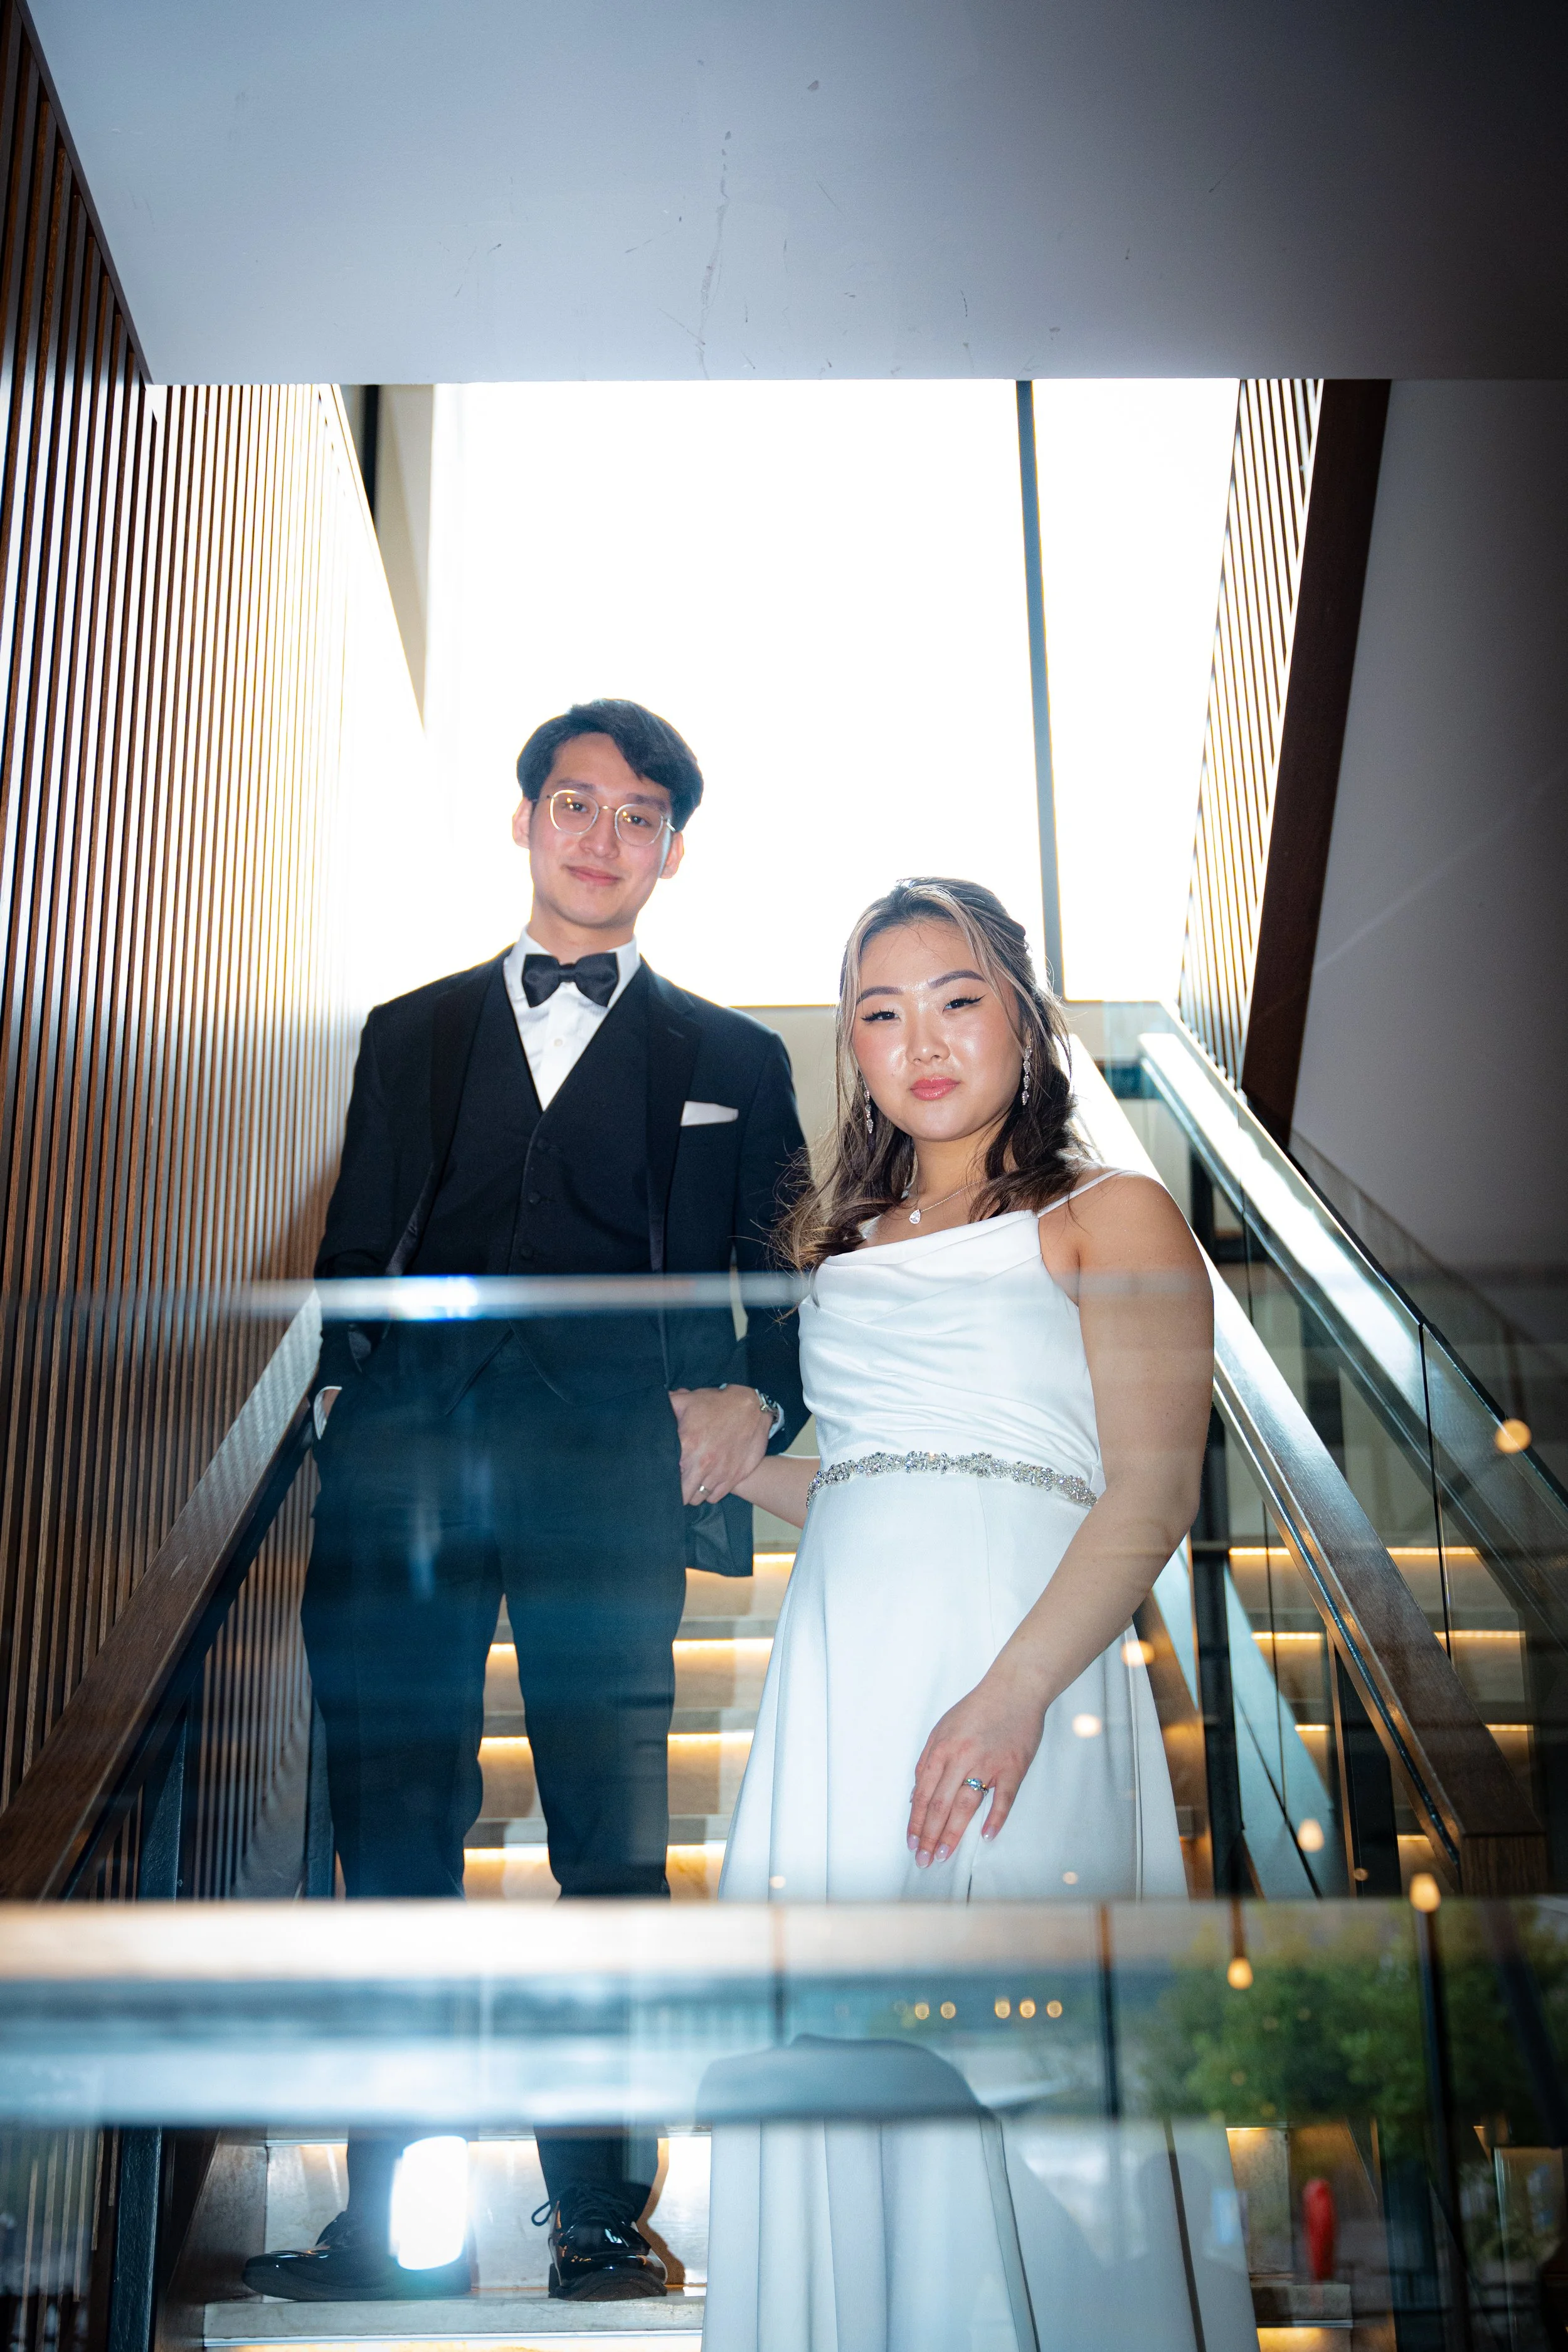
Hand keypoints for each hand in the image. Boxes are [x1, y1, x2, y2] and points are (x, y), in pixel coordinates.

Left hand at [668, 1385, 770, 1505]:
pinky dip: (709, 1494)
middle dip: (677, 1491)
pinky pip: (715, 1497)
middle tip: (677, 1483)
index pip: (668, 1475)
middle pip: (682, 1494)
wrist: (753, 1408)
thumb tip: (650, 1410)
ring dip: (693, 1493)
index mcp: (687, 1445)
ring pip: (698, 1498)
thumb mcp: (688, 1399)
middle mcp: (702, 1463)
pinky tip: (706, 1484)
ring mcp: (719, 1473)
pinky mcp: (734, 1477)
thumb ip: (666, 1406)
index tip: (663, 1475)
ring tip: (691, 1483)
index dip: (664, 1477)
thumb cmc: (718, 1404)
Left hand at [907, 1662, 1045, 1867]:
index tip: (911, 1844)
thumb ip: (927, 1761)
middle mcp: (962, 1757)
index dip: (916, 1822)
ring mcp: (989, 1763)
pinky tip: (986, 1836)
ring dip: (953, 1833)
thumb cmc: (977, 1709)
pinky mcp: (1014, 1766)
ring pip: (966, 1805)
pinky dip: (996, 1818)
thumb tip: (916, 1796)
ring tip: (943, 1854)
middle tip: (923, 1860)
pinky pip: (1004, 1797)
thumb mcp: (942, 1728)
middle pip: (941, 1804)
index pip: (924, 1793)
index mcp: (942, 1748)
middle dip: (929, 1835)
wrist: (1014, 1688)